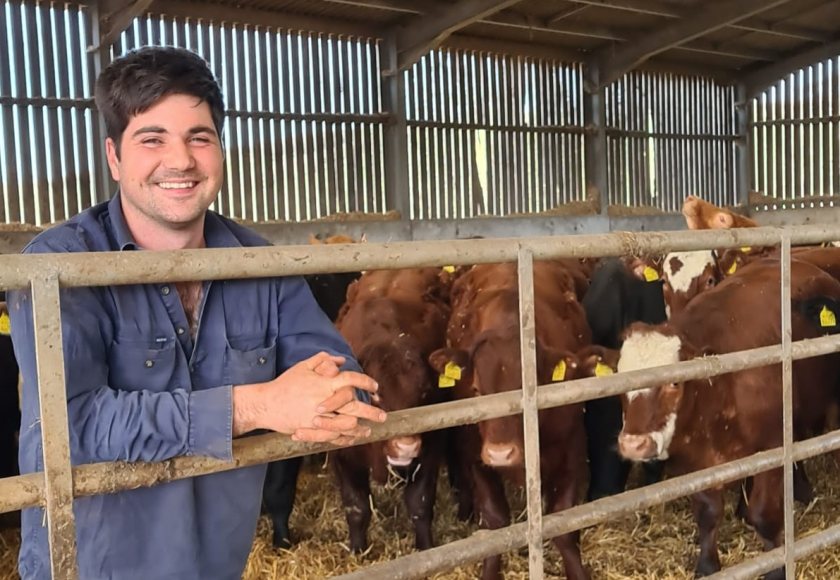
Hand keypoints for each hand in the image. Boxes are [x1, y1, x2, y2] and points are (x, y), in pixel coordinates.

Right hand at [232, 352, 385, 441]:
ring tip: (370, 428)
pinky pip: (333, 436)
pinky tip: (352, 437)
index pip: (351, 380)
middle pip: (354, 405)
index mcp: (324, 383)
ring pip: (346, 424)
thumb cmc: (285, 384)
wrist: (267, 403)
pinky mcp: (312, 430)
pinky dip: (345, 438)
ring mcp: (319, 417)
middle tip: (383, 415)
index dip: (366, 382)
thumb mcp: (303, 366)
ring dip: (360, 427)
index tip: (375, 387)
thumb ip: (323, 361)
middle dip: (371, 411)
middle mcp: (324, 400)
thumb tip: (341, 361)